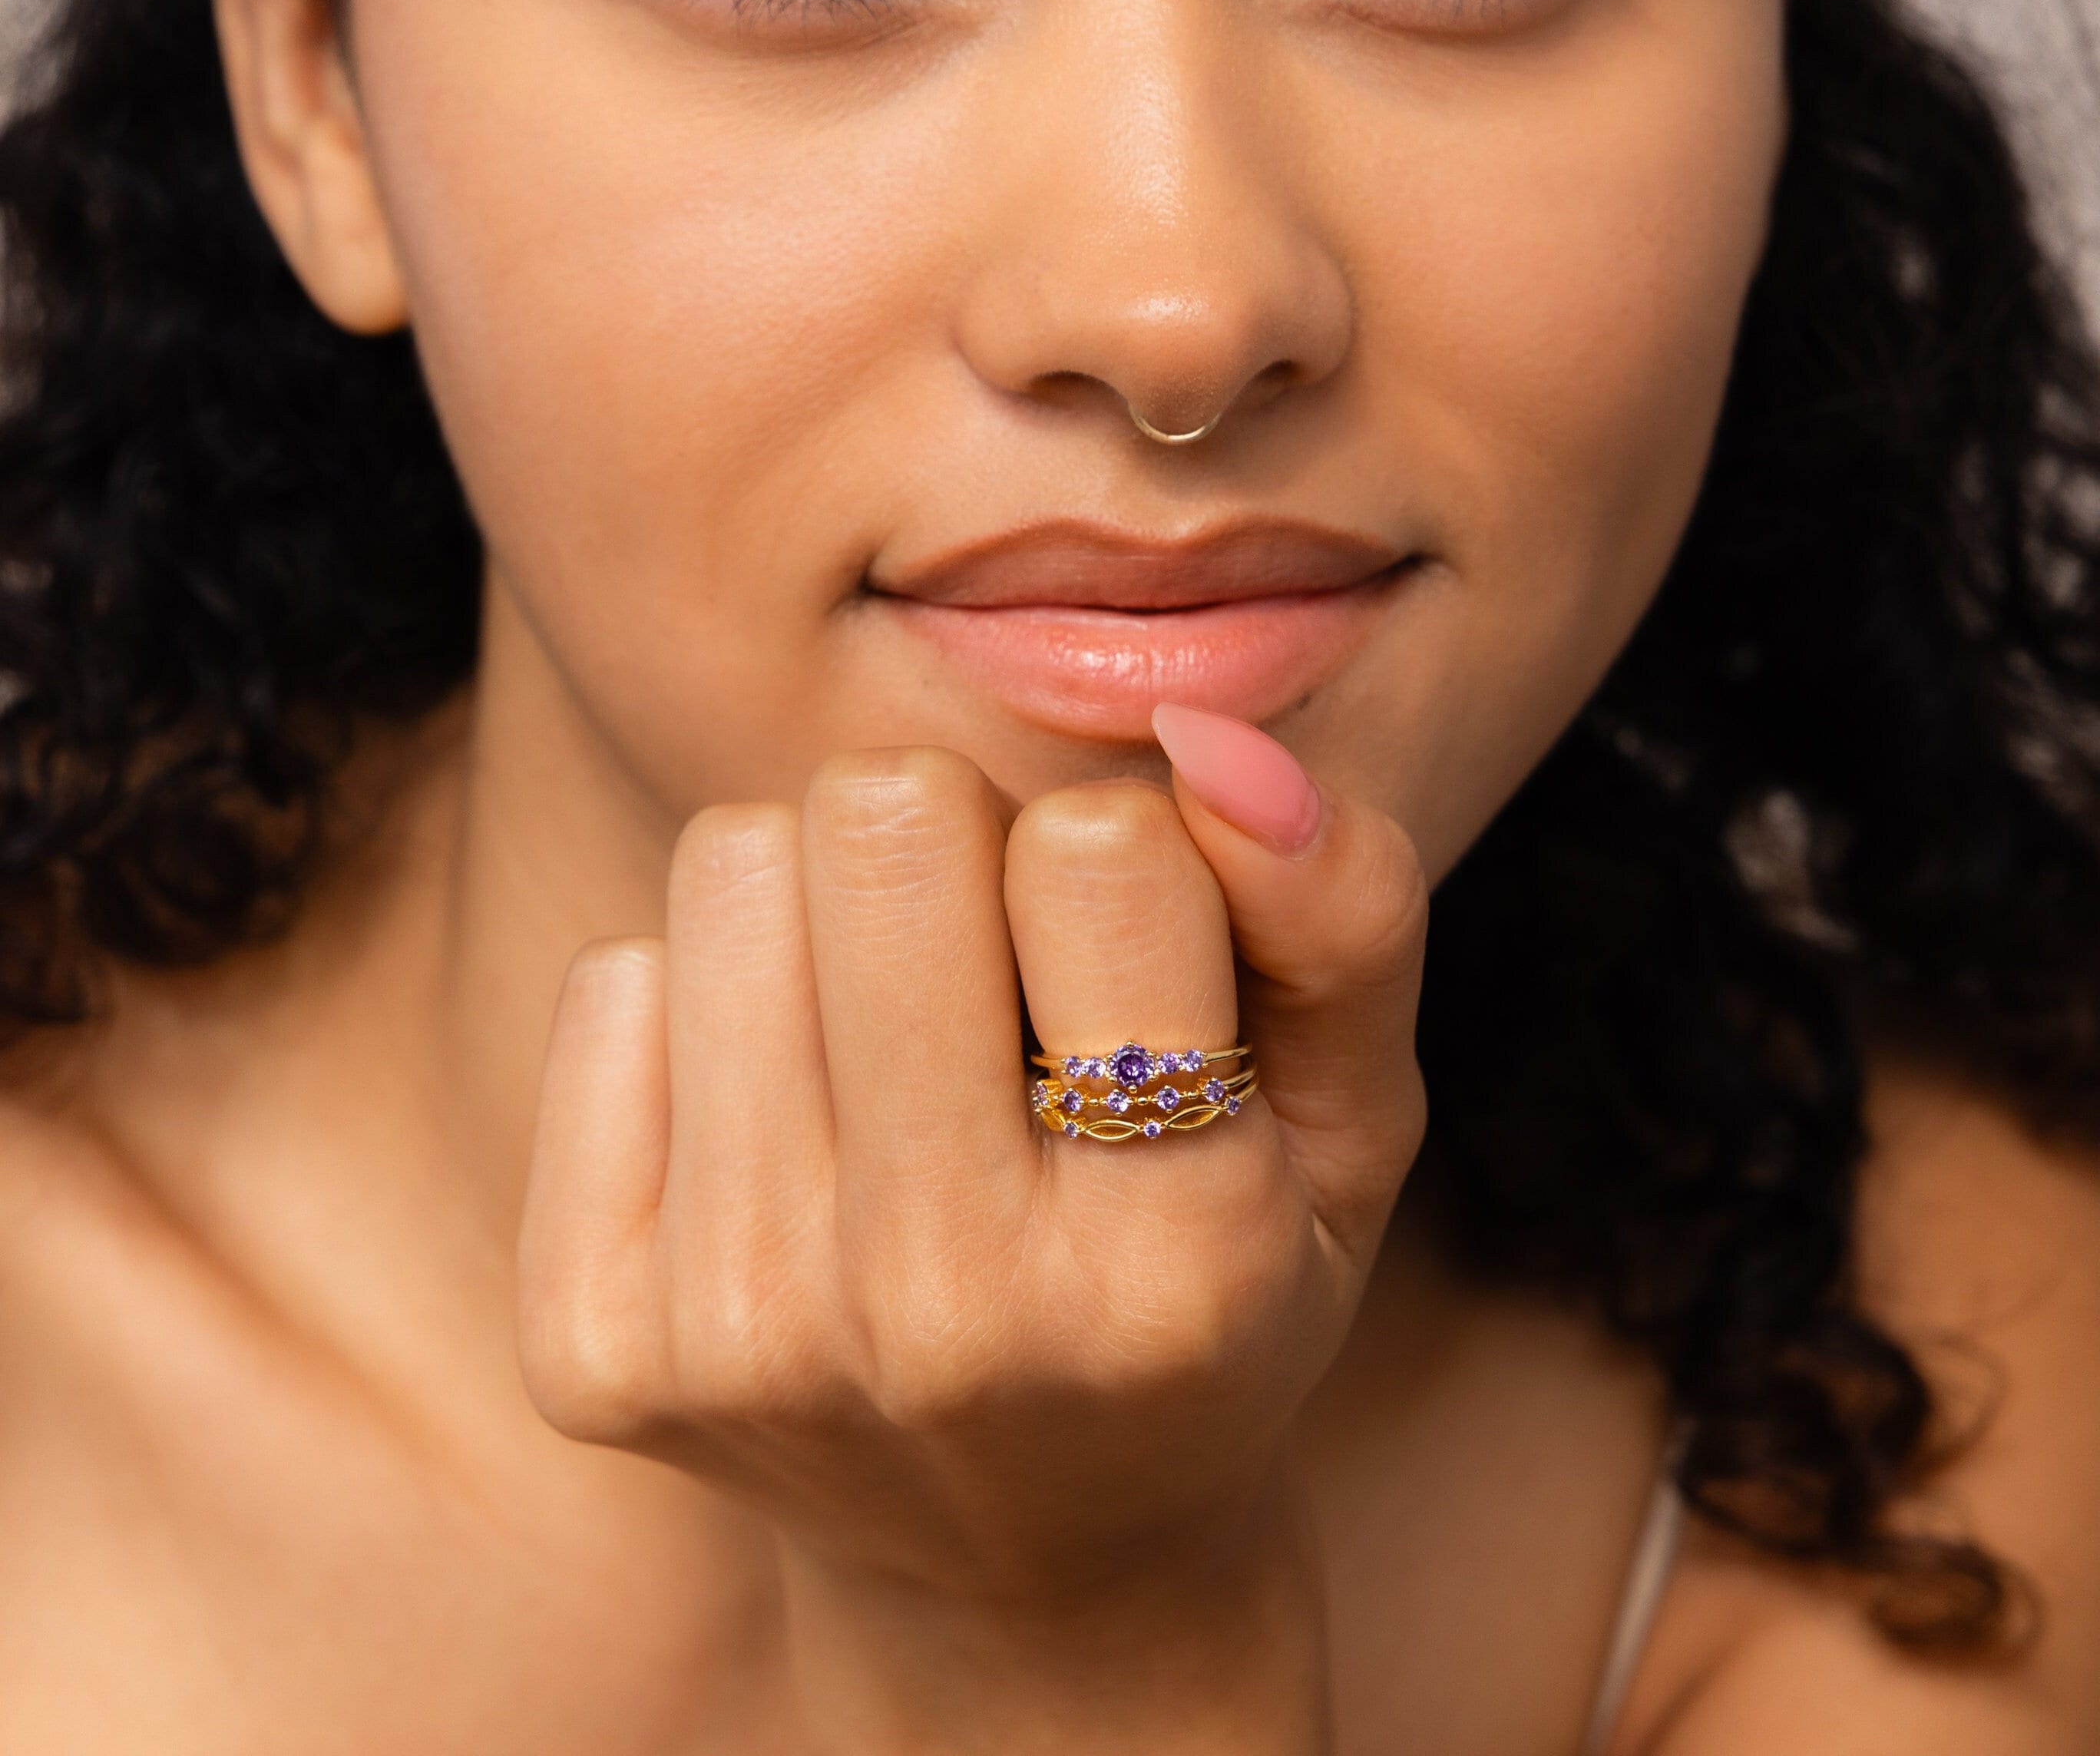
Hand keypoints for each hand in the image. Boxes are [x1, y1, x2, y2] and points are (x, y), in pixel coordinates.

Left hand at [516, 706, 1428, 1752]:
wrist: (1030, 1561)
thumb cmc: (1213, 1287)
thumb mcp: (1349, 1118)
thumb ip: (1342, 908)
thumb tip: (1206, 736)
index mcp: (1175, 1258)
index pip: (1097, 846)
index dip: (1117, 854)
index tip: (1122, 961)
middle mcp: (947, 1313)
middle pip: (877, 816)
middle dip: (950, 838)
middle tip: (990, 969)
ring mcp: (747, 1338)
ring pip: (731, 864)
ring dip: (822, 904)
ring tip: (888, 1043)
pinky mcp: (595, 1346)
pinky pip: (611, 982)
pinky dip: (701, 1011)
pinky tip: (785, 1130)